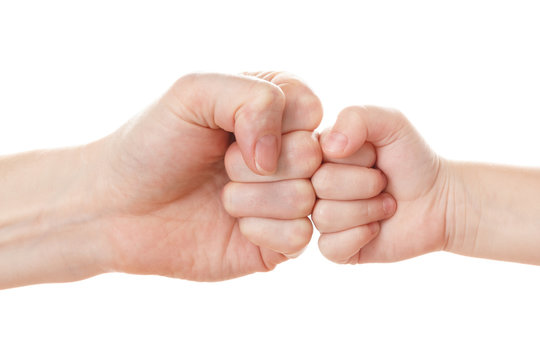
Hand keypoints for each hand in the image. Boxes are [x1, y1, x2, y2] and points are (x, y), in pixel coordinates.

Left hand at [95, 72, 321, 280]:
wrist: (118, 207)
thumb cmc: (153, 144)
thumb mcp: (193, 92)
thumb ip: (252, 97)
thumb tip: (277, 155)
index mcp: (276, 111)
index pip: (311, 108)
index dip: (272, 123)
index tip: (229, 132)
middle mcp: (287, 154)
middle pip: (310, 155)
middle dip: (252, 164)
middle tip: (220, 166)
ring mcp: (287, 198)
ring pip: (306, 197)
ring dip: (250, 199)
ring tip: (220, 196)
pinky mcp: (281, 242)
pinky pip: (298, 236)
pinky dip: (258, 230)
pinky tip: (232, 225)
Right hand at [312, 106, 450, 263]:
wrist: (439, 200)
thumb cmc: (410, 159)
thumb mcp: (390, 123)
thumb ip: (357, 117)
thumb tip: (330, 147)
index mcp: (316, 153)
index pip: (310, 153)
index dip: (354, 156)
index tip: (373, 154)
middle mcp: (312, 185)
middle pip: (319, 185)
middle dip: (365, 183)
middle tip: (383, 182)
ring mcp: (320, 218)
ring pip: (324, 216)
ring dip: (368, 210)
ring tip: (386, 204)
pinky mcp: (333, 248)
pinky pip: (330, 246)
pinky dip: (361, 235)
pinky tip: (377, 228)